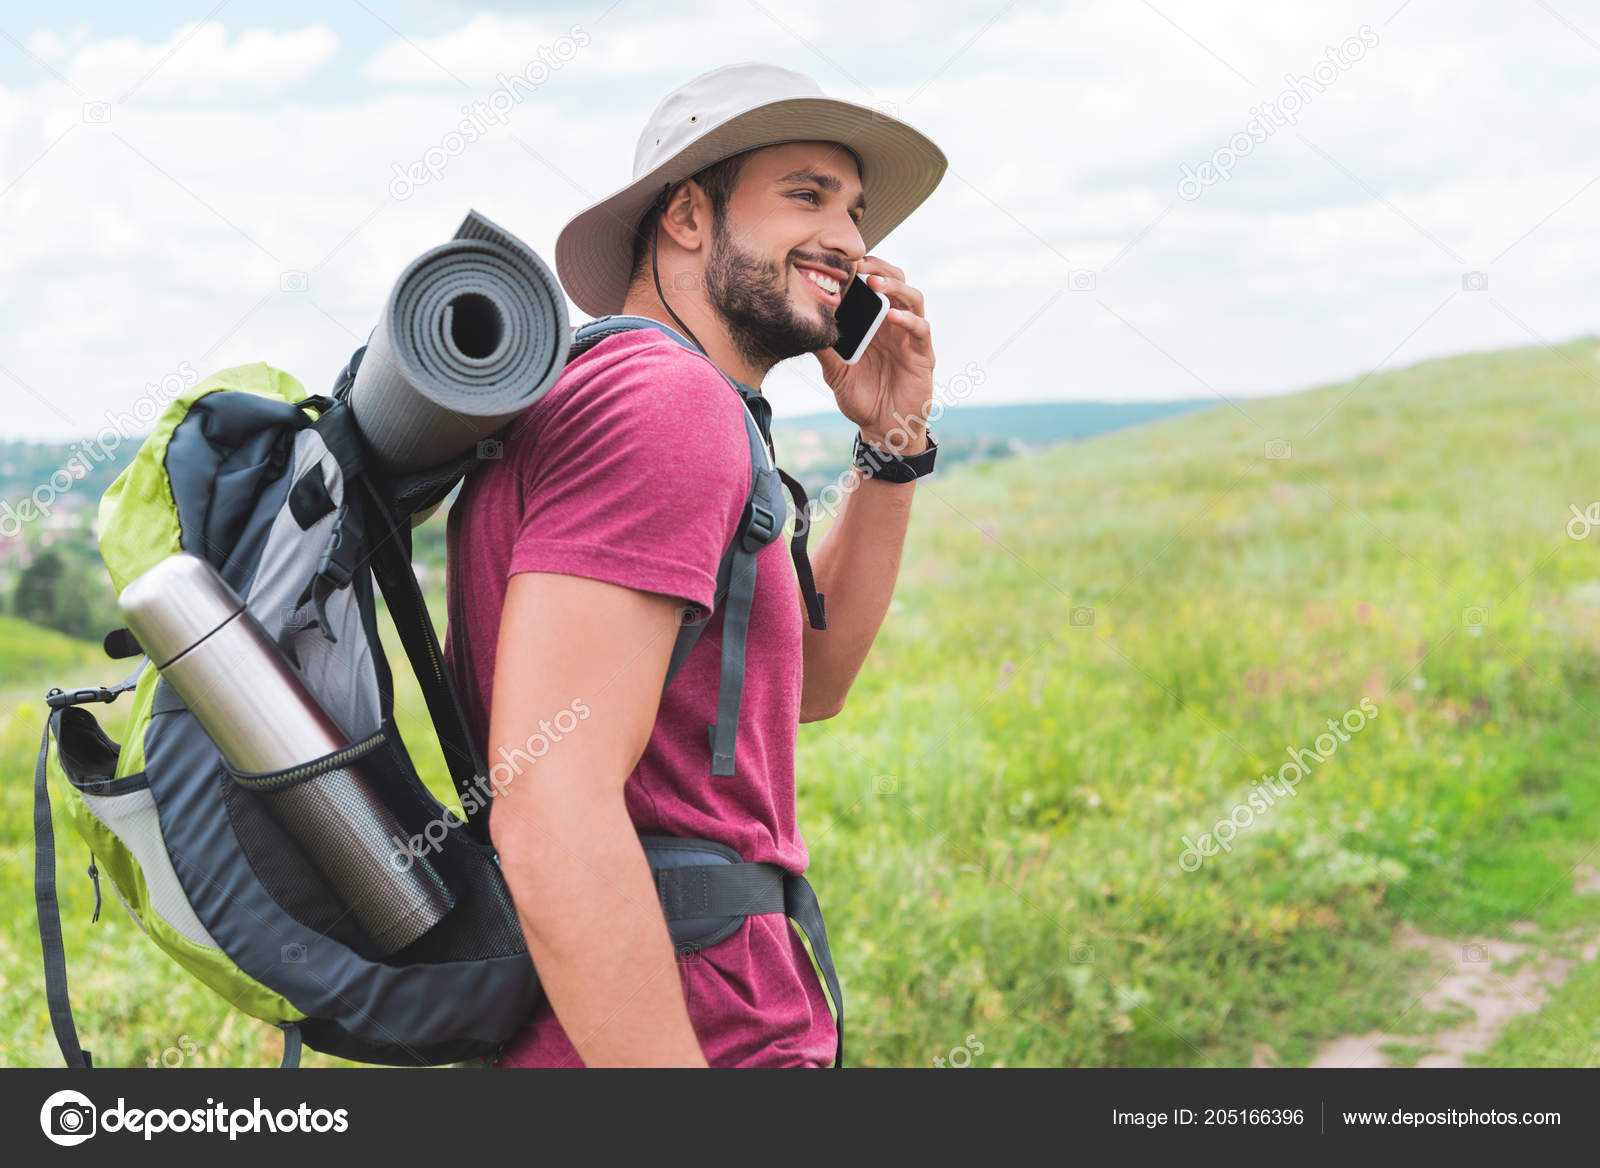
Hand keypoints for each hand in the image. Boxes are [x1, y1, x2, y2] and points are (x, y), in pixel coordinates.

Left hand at [813, 255, 934, 454]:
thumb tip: (803, 327)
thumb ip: (824, 350)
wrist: (882, 429)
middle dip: (880, 268)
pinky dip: (908, 319)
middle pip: (896, 282)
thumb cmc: (861, 398)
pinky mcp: (923, 355)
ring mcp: (911, 338)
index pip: (874, 285)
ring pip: (913, 299)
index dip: (863, 269)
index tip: (842, 260)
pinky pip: (921, 329)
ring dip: (895, 287)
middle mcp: (895, 324)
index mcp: (875, 323)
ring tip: (875, 283)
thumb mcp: (835, 372)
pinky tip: (891, 316)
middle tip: (860, 264)